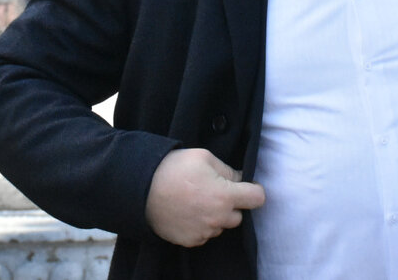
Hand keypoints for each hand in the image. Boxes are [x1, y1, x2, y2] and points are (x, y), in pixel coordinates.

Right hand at [144, 148, 265, 246]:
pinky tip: (188, 211)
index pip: (257, 198)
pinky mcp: (190, 240)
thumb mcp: (204, 157)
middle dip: (231, 204)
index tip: (246, 187)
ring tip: (196, 200)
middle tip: (214, 191)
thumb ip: (228, 169)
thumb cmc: (173, 169)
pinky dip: (201, 225)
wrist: (140, 189)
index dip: (254, 190)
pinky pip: (205, 234)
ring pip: (221, 225)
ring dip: (216, 216)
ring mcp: (204, 232)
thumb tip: (240, 178)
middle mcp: (217, 218)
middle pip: (239, 215)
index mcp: (225, 196)